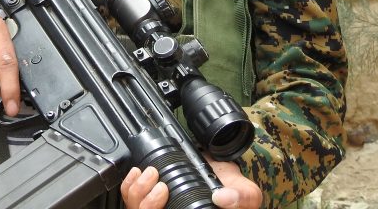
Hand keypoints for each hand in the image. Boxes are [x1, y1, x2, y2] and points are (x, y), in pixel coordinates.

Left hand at [120, 158, 261, 208]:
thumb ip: (241, 198)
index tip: (164, 192)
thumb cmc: (234, 190)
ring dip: (137, 192)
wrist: (224, 173)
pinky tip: (138, 174)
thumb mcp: (247, 195)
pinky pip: (131, 198)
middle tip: (159, 184)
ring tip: (151, 174)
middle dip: (145, 204)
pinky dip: (130, 186)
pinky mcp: (152, 198)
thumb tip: (222, 198)